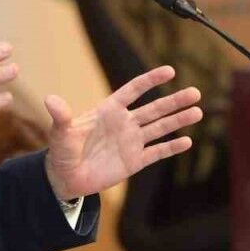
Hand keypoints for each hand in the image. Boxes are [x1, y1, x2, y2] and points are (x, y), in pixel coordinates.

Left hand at [43, 66, 201, 200]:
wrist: (66, 179)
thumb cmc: (61, 152)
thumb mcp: (59, 134)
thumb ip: (61, 117)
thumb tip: (51, 100)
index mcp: (108, 111)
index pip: (133, 90)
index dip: (150, 80)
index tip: (170, 70)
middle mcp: (124, 123)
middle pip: (154, 108)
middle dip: (174, 101)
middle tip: (195, 92)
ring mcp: (131, 142)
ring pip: (160, 128)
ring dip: (179, 120)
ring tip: (198, 112)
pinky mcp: (134, 161)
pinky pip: (157, 152)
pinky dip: (171, 147)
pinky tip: (187, 141)